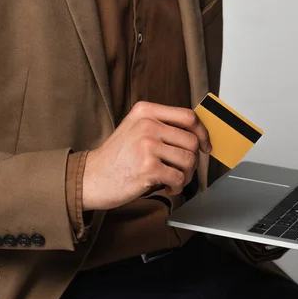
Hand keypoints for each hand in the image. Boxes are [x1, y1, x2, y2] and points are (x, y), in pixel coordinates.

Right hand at [82, 101, 211, 210]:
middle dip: (193, 160)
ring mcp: (147, 145)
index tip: (205, 146)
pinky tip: (166, 187)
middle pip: (192, 141)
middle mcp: (147, 125)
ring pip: (189, 160)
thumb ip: (162, 126)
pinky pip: (179, 178)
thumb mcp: (136, 129)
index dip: (202, 133)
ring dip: (186, 175)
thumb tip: (197, 134)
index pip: (188, 116)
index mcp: (146, 111)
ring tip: (173, 179)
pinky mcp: (148, 168)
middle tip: (182, 170)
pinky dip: (177, 187)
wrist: (91, 177)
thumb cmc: (117, 157)